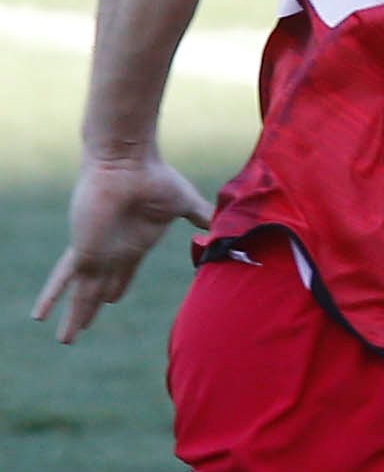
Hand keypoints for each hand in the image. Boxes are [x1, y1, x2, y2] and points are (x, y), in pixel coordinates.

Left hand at [31, 155, 213, 343]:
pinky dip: (52, 298)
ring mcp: (96, 254)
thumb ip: (201, 215)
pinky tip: (38, 317)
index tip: (112, 300)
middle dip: (90, 308)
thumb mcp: (184, 202)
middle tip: (81, 327)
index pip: (124, 272)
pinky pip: (65, 281)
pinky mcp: (84, 252)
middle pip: (99, 288)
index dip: (118, 286)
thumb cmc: (155, 177)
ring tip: (66, 339)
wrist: (127, 164)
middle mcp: (112, 252)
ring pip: (82, 294)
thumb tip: (224, 222)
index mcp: (135, 242)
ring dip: (75, 317)